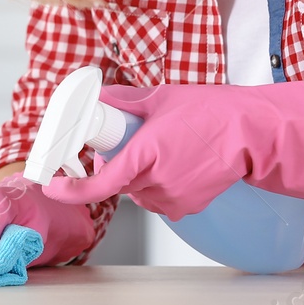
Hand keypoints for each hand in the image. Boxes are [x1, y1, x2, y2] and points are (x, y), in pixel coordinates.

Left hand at [38, 79, 303, 220]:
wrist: (252, 136)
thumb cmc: (212, 113)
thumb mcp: (161, 98)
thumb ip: (124, 101)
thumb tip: (97, 97)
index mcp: (145, 155)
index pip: (99, 183)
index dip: (70, 189)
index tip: (51, 185)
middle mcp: (156, 182)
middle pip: (117, 181)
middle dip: (116, 163)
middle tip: (132, 139)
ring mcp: (172, 199)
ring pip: (137, 191)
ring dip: (138, 174)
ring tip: (164, 147)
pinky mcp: (186, 207)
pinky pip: (157, 198)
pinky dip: (157, 183)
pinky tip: (177, 161)